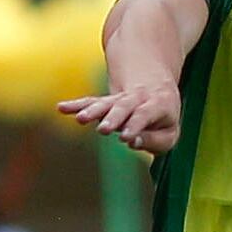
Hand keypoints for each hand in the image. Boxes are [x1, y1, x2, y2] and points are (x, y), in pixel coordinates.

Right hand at [58, 83, 181, 154]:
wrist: (157, 89)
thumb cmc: (164, 120)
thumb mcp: (169, 134)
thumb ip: (154, 141)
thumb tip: (133, 142)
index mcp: (159, 104)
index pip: (146, 114)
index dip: (136, 125)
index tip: (125, 138)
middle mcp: (138, 98)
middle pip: (124, 106)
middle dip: (113, 118)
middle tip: (104, 129)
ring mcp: (121, 99)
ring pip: (106, 103)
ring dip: (93, 111)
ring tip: (81, 119)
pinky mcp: (107, 102)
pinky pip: (91, 102)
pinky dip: (76, 105)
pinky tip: (61, 108)